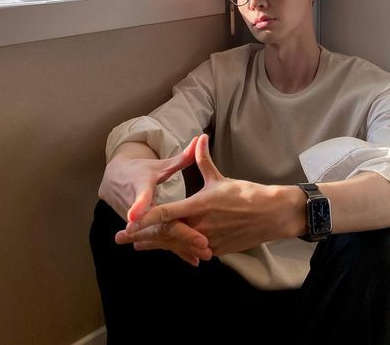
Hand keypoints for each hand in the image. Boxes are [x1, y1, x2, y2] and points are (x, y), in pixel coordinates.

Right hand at [98, 136, 211, 265]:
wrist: (116, 182)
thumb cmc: (140, 171)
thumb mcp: (158, 164)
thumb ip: (180, 158)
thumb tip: (200, 139)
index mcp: (140, 188)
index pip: (141, 197)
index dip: (139, 206)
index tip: (135, 216)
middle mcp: (138, 210)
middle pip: (159, 224)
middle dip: (181, 234)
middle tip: (201, 242)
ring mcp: (140, 224)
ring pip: (162, 236)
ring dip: (182, 246)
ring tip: (203, 253)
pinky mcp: (145, 232)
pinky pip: (163, 241)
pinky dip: (178, 249)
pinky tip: (194, 259)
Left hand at [122, 134, 286, 255]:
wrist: (270, 215)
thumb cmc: (245, 194)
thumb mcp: (220, 177)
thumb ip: (204, 159)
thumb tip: (199, 137)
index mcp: (198, 206)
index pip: (165, 214)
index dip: (144, 220)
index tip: (127, 224)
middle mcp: (199, 227)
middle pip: (164, 234)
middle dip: (140, 237)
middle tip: (119, 238)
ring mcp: (206, 241)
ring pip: (175, 245)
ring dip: (154, 245)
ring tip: (136, 245)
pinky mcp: (215, 250)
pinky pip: (190, 250)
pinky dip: (175, 249)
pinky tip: (164, 248)